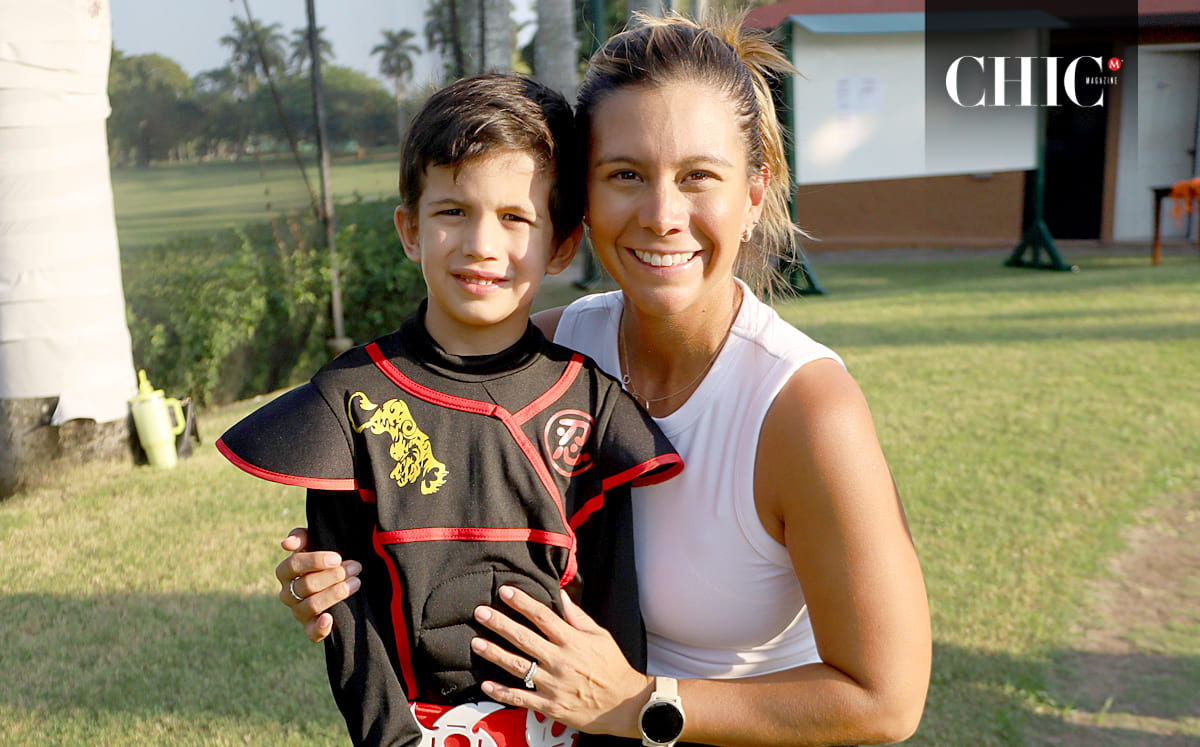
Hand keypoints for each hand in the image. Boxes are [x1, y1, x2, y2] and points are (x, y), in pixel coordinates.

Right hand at [275, 527, 361, 641]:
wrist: (336, 577)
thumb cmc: (324, 556)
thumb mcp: (314, 541)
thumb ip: (301, 536)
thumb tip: (286, 544)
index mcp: (285, 572)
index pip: (293, 564)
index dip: (315, 561)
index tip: (337, 557)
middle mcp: (287, 593)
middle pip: (307, 585)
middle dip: (334, 575)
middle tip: (356, 567)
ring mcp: (298, 611)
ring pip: (312, 605)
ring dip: (336, 593)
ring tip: (356, 582)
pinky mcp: (310, 627)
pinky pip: (312, 633)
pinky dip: (320, 628)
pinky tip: (330, 619)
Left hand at [470, 586, 651, 736]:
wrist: (624, 704)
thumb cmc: (613, 667)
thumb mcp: (600, 636)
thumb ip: (577, 616)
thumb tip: (561, 594)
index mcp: (573, 641)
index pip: (543, 616)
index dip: (522, 602)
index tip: (505, 591)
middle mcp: (561, 661)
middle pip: (524, 638)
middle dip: (500, 624)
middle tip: (480, 613)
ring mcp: (553, 685)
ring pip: (518, 667)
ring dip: (495, 654)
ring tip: (476, 643)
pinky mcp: (550, 706)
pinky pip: (521, 697)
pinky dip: (502, 691)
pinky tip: (486, 684)